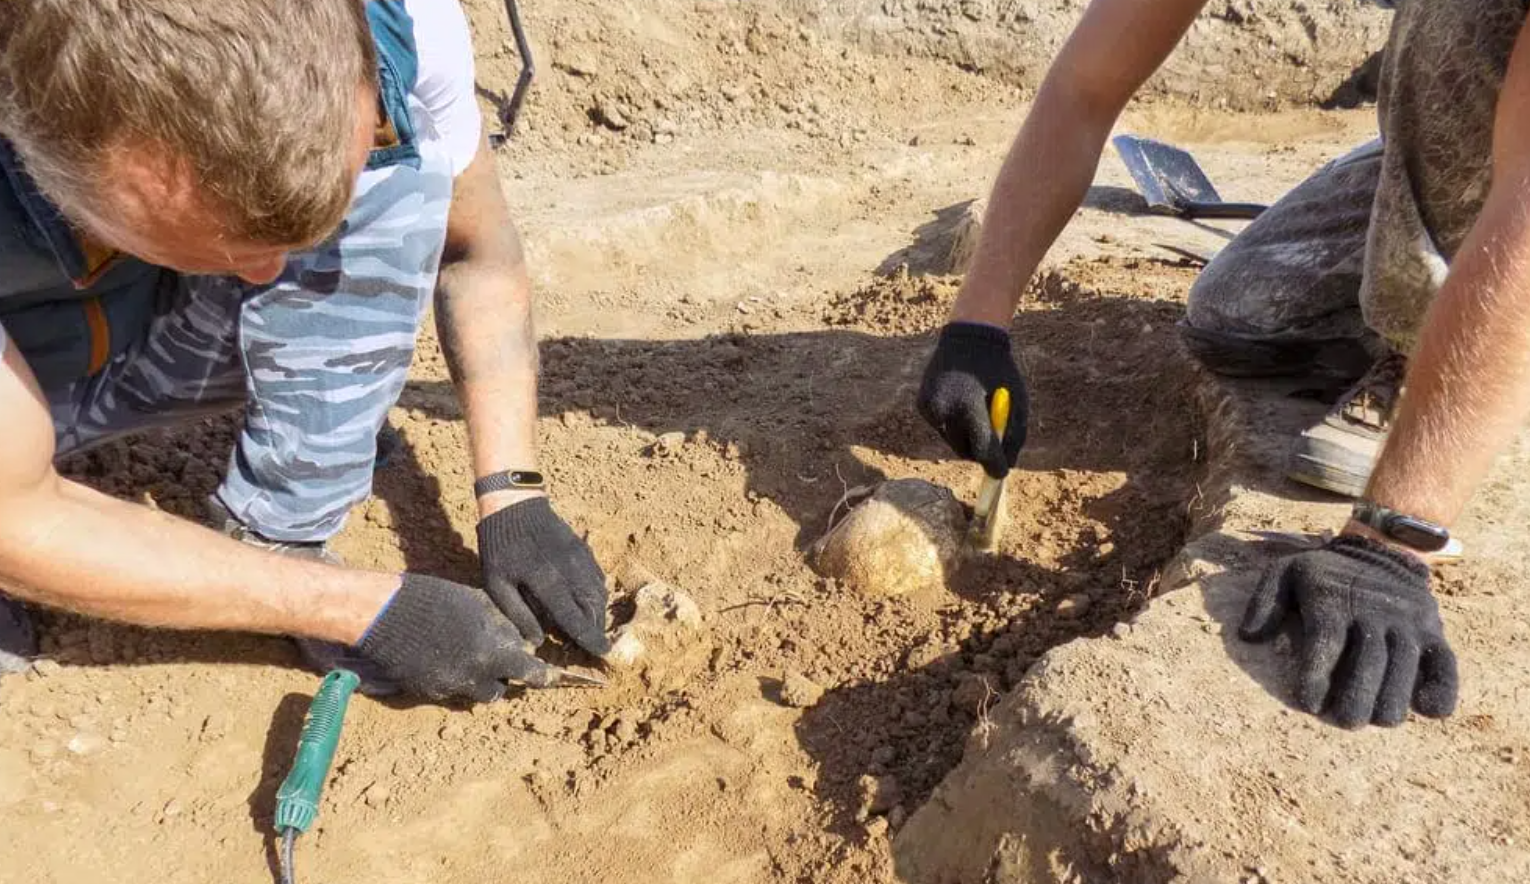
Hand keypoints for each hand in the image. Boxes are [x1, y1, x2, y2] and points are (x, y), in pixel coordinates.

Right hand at [357, 573, 555, 702]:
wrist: (383, 614)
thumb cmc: (434, 598)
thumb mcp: (478, 603)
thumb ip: (503, 626)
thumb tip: (523, 643)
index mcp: (491, 651)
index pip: (528, 672)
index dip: (541, 675)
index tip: (550, 677)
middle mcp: (473, 675)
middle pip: (502, 688)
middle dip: (505, 676)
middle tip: (502, 662)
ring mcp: (449, 686)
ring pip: (478, 694)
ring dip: (483, 682)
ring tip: (474, 660)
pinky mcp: (428, 693)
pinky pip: (453, 693)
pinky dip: (457, 681)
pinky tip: (447, 660)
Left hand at [478, 496, 610, 654]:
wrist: (514, 504)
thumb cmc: (500, 545)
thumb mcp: (496, 583)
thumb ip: (518, 614)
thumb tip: (538, 641)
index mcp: (548, 583)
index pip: (576, 619)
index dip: (590, 639)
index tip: (601, 654)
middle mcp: (571, 572)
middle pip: (593, 609)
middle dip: (595, 630)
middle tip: (590, 645)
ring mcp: (581, 559)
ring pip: (599, 594)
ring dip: (598, 614)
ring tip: (590, 628)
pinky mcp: (583, 549)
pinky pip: (598, 578)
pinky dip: (597, 595)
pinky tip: (589, 603)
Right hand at [917, 322, 1028, 477]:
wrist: (969, 338)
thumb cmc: (999, 370)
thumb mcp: (1017, 400)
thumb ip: (1014, 435)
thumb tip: (1005, 468)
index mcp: (969, 404)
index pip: (982, 449)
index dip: (994, 465)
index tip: (1001, 474)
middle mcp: (944, 407)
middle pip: (964, 450)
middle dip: (980, 451)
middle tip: (992, 441)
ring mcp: (929, 407)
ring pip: (952, 441)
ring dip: (966, 436)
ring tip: (976, 412)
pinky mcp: (922, 406)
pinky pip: (941, 428)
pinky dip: (953, 424)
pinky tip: (960, 402)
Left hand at [1239, 535, 1457, 726]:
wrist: (1379, 549)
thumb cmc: (1324, 573)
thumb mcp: (1285, 572)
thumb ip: (1264, 602)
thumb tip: (1248, 635)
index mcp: (1333, 601)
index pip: (1326, 641)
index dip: (1317, 675)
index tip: (1309, 704)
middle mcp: (1374, 612)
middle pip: (1369, 658)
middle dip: (1358, 694)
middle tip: (1347, 721)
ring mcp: (1407, 621)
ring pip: (1406, 663)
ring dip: (1394, 696)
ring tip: (1381, 720)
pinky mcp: (1433, 630)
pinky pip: (1445, 660)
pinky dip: (1442, 686)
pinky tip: (1429, 710)